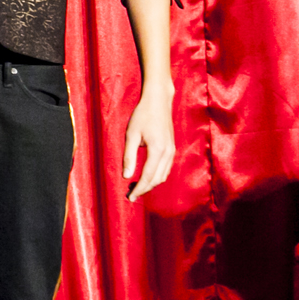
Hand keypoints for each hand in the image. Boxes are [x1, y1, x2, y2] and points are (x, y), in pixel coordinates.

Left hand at [122, 83, 175, 201]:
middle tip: (130, 195)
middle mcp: (168, 153)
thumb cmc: (142, 115)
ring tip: (136, 188)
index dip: (139, 189)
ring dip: (151, 184)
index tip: (130, 198)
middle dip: (144, 189)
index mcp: (157, 150)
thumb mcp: (131, 135)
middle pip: (157, 179)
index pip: (148, 176)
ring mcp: (172, 151)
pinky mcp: (172, 148)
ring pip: (163, 175)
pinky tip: (147, 177)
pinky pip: (166, 169)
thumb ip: (129, 156)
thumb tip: (126, 176)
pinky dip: (157, 176)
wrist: (159, 101)